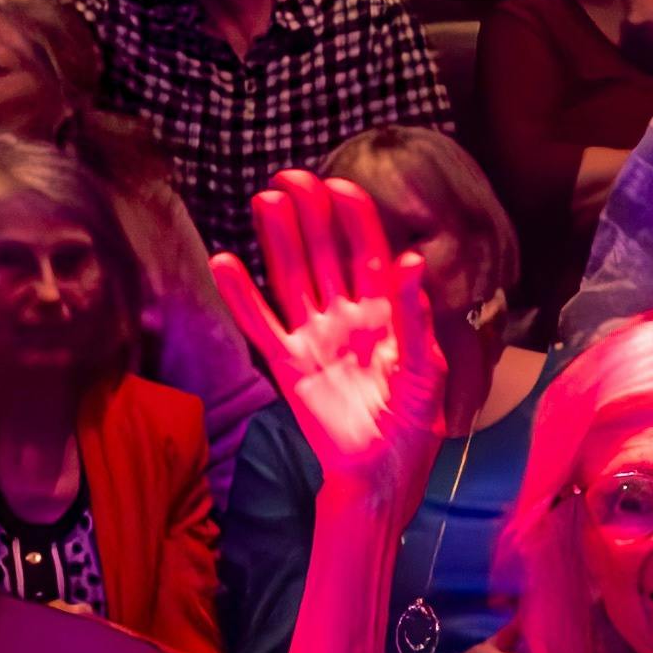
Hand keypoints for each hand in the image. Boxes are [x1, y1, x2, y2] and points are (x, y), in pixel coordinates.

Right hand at [218, 168, 471, 528]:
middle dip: (310, 215)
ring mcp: (314, 338)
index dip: (354, 219)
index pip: (367, 252)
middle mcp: (346, 316)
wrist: (383, 474)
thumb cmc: (413, 424)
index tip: (340, 186)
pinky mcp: (288, 366)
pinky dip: (240, 296)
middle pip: (323, 254)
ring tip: (265, 199)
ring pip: (291, 278)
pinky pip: (260, 324)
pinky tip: (224, 261)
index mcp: (385, 312)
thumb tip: (410, 261)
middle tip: (291, 177)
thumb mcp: (428, 370)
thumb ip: (416, 316)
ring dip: (278, 240)